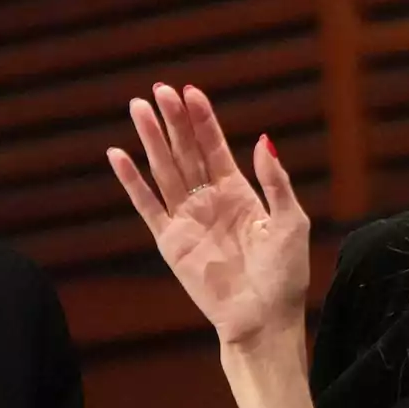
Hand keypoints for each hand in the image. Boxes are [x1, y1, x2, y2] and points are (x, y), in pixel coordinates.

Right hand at [107, 84, 309, 344]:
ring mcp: (187, 219)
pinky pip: (147, 205)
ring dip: (150, 139)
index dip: (203, 119)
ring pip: (165, 170)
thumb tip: (263, 140)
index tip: (190, 91)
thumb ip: (276, 181)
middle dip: (173, 120)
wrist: (263, 319)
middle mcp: (210, 200)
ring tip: (137, 107)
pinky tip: (117, 155)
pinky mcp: (170, 242)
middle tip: (158, 89)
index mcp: (240, 192)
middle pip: (186, 151)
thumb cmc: (284, 274)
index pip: (215, 146)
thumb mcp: (291, 221)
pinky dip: (132, 181)